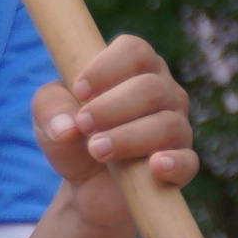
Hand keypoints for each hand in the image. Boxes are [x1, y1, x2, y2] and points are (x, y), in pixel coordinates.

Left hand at [39, 32, 197, 196]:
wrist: (86, 187)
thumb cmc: (74, 138)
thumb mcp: (50, 117)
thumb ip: (50, 108)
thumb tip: (67, 127)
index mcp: (136, 69)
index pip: (135, 51)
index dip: (107, 67)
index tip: (80, 90)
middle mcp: (164, 93)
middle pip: (151, 88)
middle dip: (112, 107)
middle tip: (83, 124)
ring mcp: (177, 129)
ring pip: (167, 125)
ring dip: (128, 137)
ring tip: (97, 150)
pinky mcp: (181, 166)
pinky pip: (187, 162)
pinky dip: (173, 163)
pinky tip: (154, 167)